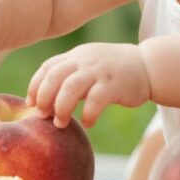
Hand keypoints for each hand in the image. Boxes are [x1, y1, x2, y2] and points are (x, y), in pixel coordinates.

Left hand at [27, 43, 150, 128]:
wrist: (148, 65)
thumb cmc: (114, 71)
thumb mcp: (89, 65)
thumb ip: (69, 76)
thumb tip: (44, 101)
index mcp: (76, 56)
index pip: (47, 67)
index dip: (35, 86)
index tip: (30, 104)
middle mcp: (84, 60)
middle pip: (54, 77)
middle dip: (44, 98)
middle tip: (42, 116)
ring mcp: (99, 71)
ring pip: (70, 87)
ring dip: (61, 108)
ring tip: (60, 123)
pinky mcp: (114, 84)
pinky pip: (95, 100)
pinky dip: (87, 114)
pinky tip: (87, 122)